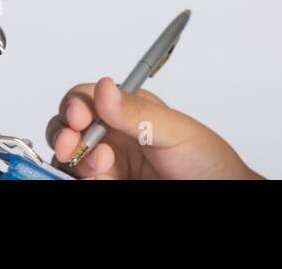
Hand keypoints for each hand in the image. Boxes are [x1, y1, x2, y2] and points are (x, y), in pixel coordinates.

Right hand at [46, 76, 264, 179]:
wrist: (218, 193)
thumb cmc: (207, 161)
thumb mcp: (174, 131)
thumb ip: (138, 112)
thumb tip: (105, 88)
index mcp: (129, 112)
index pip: (88, 99)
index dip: (76, 104)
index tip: (78, 116)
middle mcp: (113, 136)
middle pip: (68, 127)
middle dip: (63, 132)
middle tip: (70, 142)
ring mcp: (108, 166)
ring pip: (69, 157)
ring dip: (74, 158)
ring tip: (101, 164)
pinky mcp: (107, 185)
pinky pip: (79, 181)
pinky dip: (81, 178)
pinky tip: (102, 177)